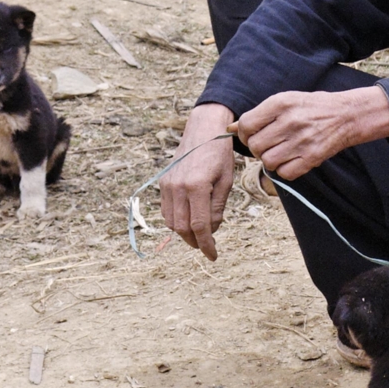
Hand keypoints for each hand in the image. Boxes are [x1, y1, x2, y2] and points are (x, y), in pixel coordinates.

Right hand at [161, 104, 236, 259]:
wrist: (202, 131)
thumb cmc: (219, 155)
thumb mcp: (226, 181)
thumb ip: (217, 207)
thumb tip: (210, 231)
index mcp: (197, 186)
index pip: (199, 225)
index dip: (206, 244)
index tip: (213, 256)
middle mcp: (177, 187)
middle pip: (183, 227)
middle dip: (195, 241)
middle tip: (208, 247)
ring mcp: (167, 185)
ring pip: (171, 222)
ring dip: (185, 233)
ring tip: (200, 234)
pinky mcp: (163, 183)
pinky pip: (166, 210)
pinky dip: (176, 221)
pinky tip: (189, 221)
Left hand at [234, 85, 388, 181]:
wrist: (346, 115)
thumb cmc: (312, 107)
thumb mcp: (285, 101)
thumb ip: (259, 114)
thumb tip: (230, 128)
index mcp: (281, 103)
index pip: (246, 125)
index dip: (243, 133)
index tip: (251, 135)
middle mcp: (291, 121)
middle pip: (254, 146)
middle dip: (257, 148)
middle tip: (268, 144)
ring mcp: (302, 141)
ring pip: (267, 161)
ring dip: (270, 159)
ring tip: (280, 152)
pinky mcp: (312, 157)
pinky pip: (284, 173)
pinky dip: (284, 170)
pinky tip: (291, 160)